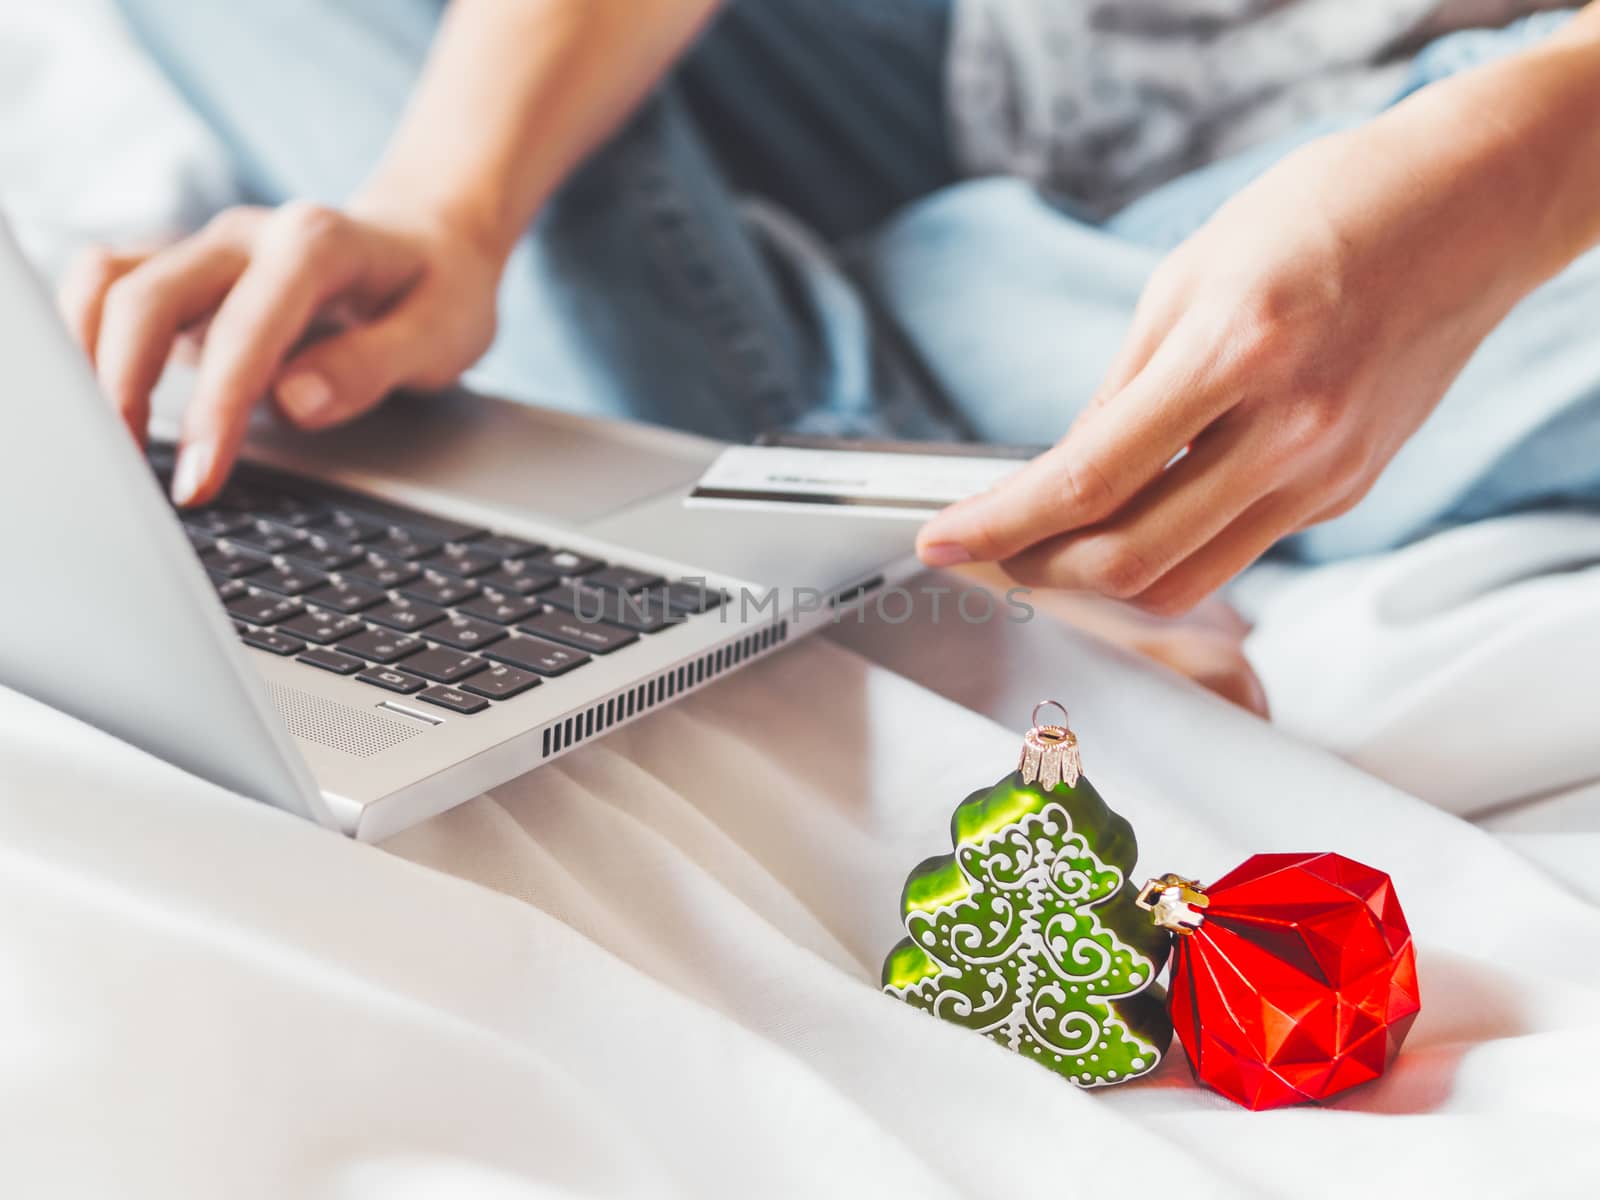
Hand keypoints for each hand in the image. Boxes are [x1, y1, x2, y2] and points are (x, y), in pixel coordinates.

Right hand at [58, 201, 501, 505]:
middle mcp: (248, 236)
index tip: (198, 480)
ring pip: (110, 283)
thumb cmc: (439, 292)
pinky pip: (109, 287)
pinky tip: (101, 402)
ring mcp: (209, 250)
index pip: (246, 327)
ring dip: (91, 361)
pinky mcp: (186, 272)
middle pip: (148, 295)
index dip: (215, 407)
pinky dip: (87, 338)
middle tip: (135, 478)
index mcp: (316, 244)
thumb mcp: (442, 336)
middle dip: (126, 389)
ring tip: (110, 447)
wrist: (430, 243)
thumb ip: (372, 366)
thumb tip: (294, 401)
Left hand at [916, 112, 1542, 613]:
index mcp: (1235, 351)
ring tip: (1052, 546)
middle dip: (1039, 568)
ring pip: (1184, 581)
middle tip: (991, 551)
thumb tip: (1060, 475)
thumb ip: (1121, 391)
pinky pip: (1236, 548)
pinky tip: (1141, 514)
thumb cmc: (1325, 212)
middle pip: (1130, 559)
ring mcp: (1326, 472)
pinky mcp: (1348, 490)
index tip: (941, 541)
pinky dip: (1172, 547)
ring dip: (1101, 579)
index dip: (999, 525)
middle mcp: (1289, 429)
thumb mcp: (1189, 275)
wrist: (1469, 207)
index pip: (1086, 479)